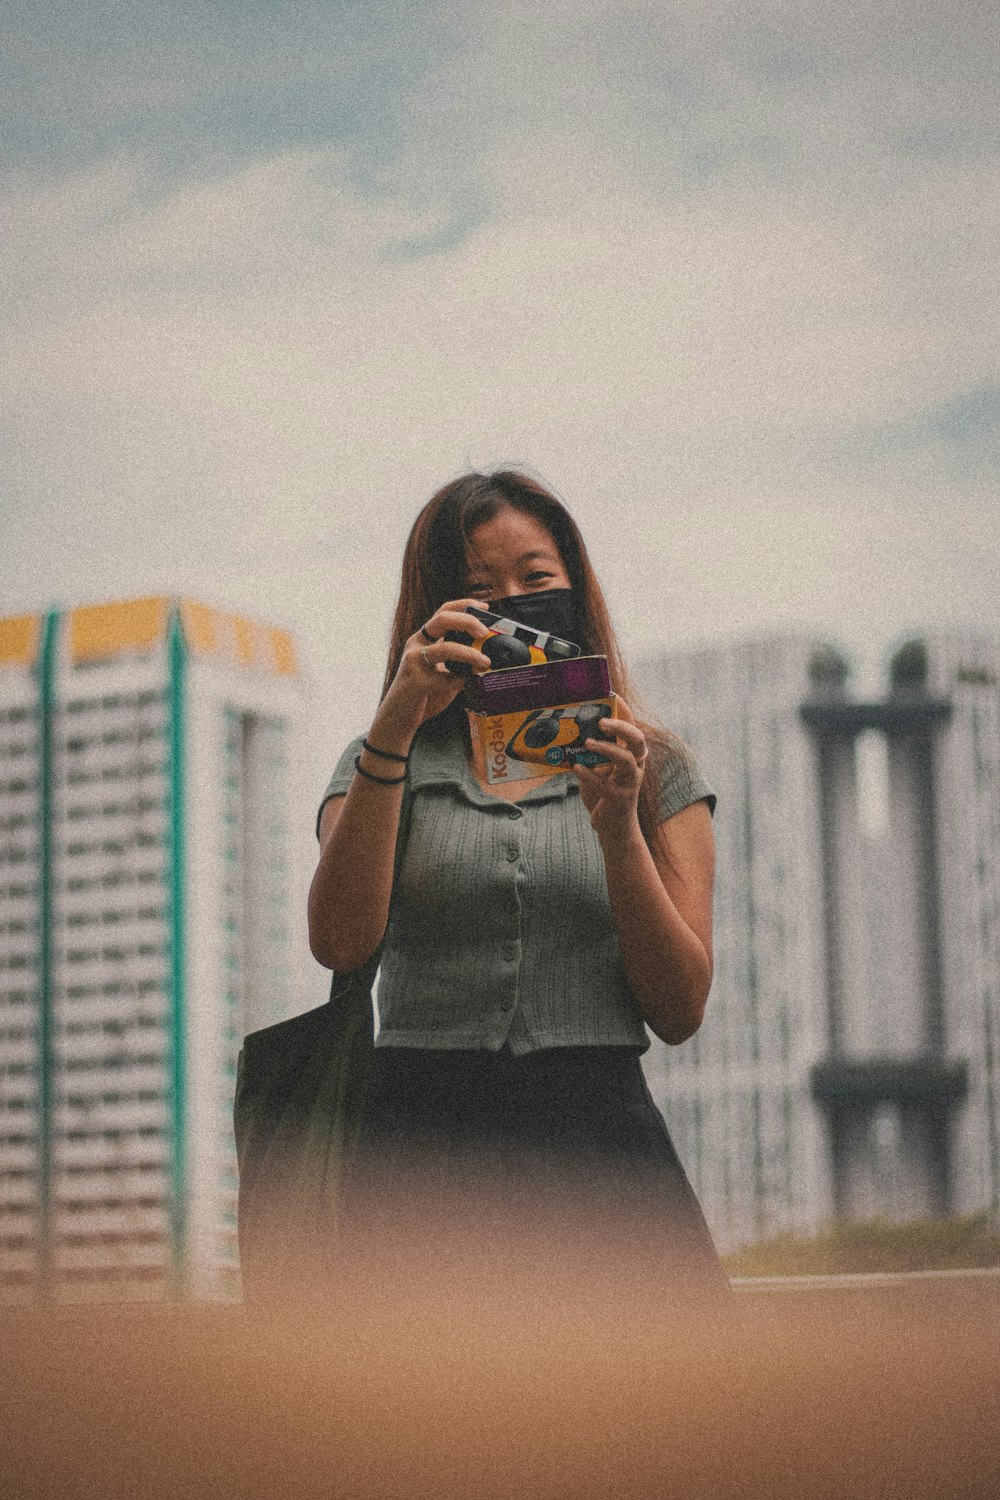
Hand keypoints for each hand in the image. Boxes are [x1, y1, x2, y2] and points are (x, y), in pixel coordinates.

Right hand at [380, 600, 491, 735]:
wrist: (398, 719)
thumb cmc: (423, 695)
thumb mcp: (444, 674)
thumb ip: (461, 665)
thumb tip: (487, 660)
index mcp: (424, 639)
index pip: (443, 611)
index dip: (464, 605)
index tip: (485, 607)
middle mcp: (417, 645)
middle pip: (442, 619)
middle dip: (467, 621)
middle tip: (485, 633)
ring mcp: (414, 661)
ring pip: (445, 648)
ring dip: (470, 653)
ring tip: (485, 662)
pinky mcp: (415, 680)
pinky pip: (443, 678)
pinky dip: (459, 681)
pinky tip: (465, 686)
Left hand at [573, 701, 648, 840]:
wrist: (613, 829)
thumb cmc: (604, 796)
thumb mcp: (597, 772)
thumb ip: (590, 756)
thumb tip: (570, 736)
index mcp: (631, 756)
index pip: (632, 728)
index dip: (624, 712)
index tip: (612, 695)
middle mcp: (636, 767)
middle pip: (637, 741)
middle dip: (621, 728)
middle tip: (601, 721)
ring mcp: (630, 784)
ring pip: (626, 761)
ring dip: (607, 749)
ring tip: (587, 743)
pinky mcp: (620, 799)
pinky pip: (605, 785)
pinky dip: (589, 775)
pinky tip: (576, 768)